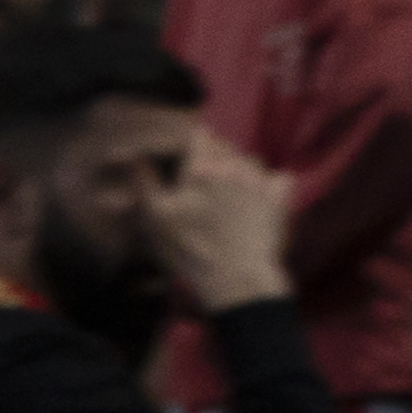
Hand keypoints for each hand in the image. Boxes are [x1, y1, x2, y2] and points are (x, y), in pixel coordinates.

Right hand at [146, 135, 298, 313]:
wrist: (236, 278)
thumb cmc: (191, 249)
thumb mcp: (155, 217)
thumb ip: (144, 180)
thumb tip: (132, 153)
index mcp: (202, 167)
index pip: (197, 134)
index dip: (188, 143)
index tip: (181, 157)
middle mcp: (234, 165)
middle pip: (223, 146)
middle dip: (211, 157)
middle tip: (199, 183)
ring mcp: (260, 180)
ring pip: (248, 160)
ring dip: (237, 169)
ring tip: (226, 193)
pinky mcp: (279, 198)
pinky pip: (279, 178)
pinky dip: (269, 183)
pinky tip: (258, 198)